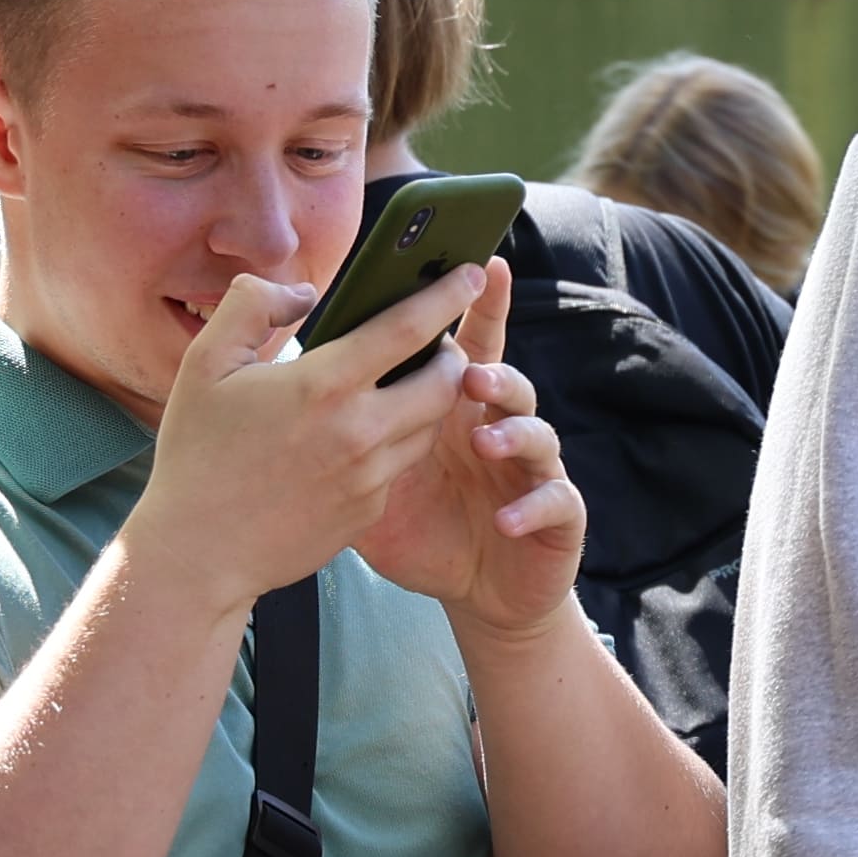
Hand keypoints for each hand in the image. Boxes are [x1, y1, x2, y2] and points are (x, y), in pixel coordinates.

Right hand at [125, 263, 491, 614]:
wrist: (198, 553)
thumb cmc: (196, 454)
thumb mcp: (205, 363)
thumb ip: (252, 305)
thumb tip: (303, 293)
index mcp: (323, 385)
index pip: (409, 328)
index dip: (448, 294)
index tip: (470, 273)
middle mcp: (359, 430)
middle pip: (445, 381)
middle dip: (451, 355)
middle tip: (435, 342)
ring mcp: (369, 476)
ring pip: (431, 425)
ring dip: (431, 399)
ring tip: (406, 383)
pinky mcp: (370, 510)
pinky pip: (401, 464)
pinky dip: (396, 441)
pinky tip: (367, 435)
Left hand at [355, 264, 590, 635]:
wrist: (474, 590)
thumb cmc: (418, 526)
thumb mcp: (367, 476)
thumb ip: (344, 424)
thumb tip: (300, 371)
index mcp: (456, 409)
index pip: (469, 346)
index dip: (479, 306)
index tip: (481, 266)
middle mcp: (499, 427)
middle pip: (507, 379)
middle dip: (491, 370)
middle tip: (467, 371)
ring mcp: (532, 470)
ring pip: (537, 433)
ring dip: (513, 433)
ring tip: (482, 443)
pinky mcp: (557, 517)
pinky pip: (556, 502)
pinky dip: (532, 507)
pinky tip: (504, 519)